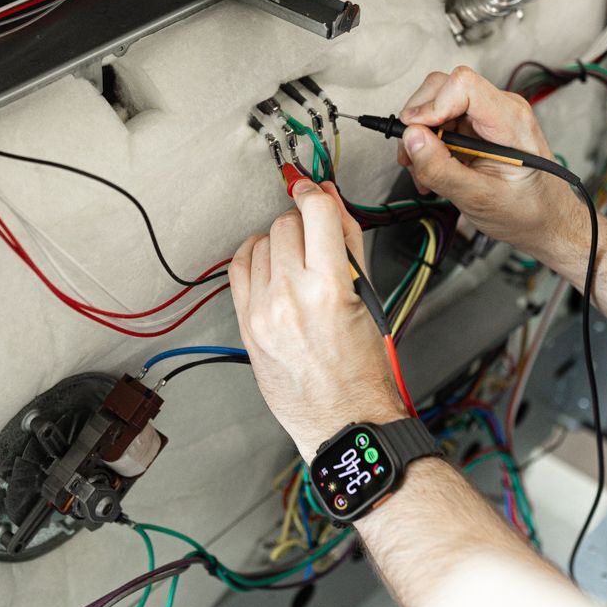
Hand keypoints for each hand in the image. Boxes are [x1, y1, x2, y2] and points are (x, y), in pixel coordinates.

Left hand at [229, 180, 407, 459]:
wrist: (342, 419)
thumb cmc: (363, 368)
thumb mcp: (368, 297)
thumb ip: (348, 241)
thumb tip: (330, 198)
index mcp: (331, 288)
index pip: (316, 212)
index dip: (314, 191)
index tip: (311, 187)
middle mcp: (292, 296)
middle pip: (286, 224)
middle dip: (302, 224)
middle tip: (316, 240)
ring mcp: (264, 312)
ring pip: (261, 243)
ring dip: (280, 242)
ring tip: (297, 262)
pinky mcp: (246, 326)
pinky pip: (238, 269)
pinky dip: (253, 257)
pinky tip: (268, 265)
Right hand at [397, 66, 583, 260]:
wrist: (545, 220)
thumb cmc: (527, 211)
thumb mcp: (480, 199)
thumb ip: (442, 169)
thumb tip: (412, 140)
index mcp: (511, 121)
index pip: (463, 84)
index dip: (432, 105)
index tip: (415, 134)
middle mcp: (500, 109)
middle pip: (443, 87)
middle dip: (418, 121)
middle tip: (414, 157)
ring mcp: (486, 115)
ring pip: (435, 103)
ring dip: (420, 137)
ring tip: (424, 172)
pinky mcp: (476, 126)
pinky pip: (440, 121)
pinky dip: (427, 144)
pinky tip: (433, 169)